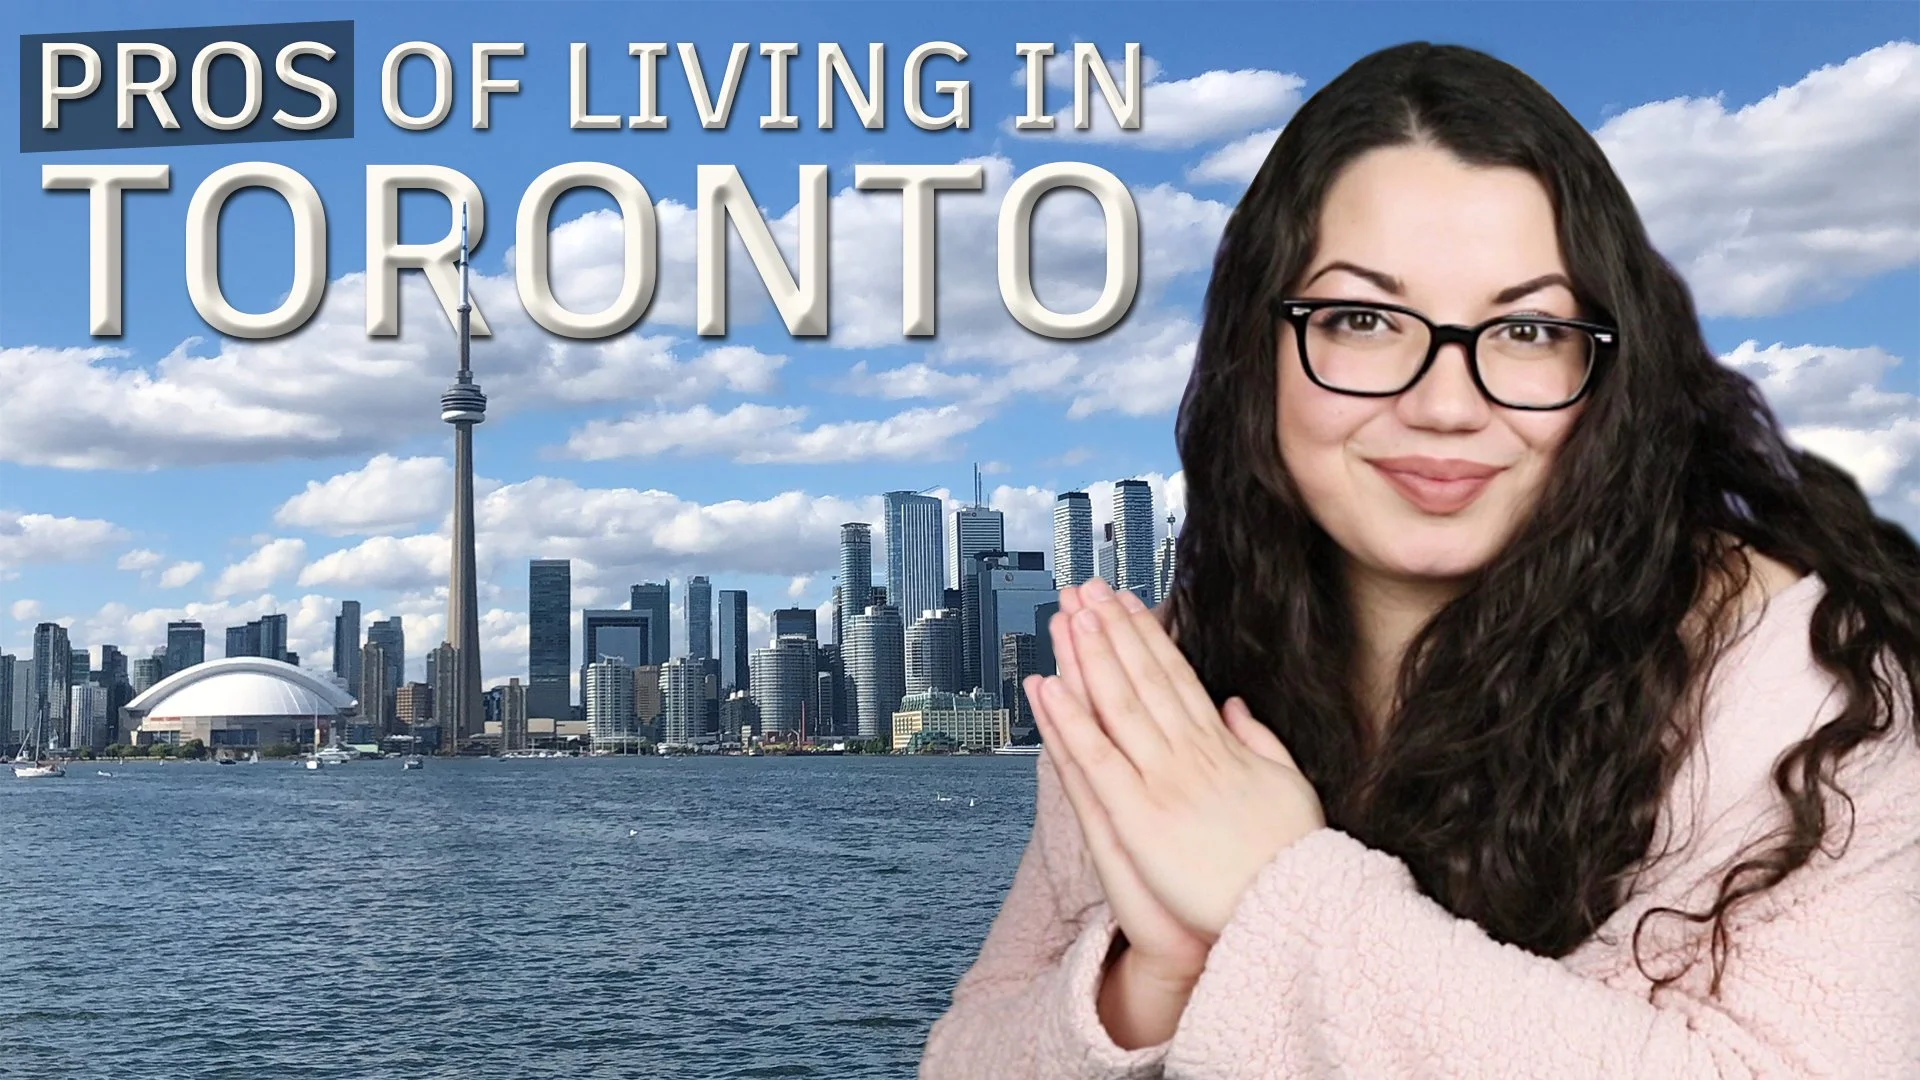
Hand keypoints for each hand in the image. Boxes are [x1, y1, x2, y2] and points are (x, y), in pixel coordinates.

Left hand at [1041, 578, 1326, 941]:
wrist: (1293, 910)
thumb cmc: (1290, 858)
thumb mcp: (1287, 784)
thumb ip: (1258, 739)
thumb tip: (1234, 704)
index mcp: (1221, 745)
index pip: (1176, 676)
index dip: (1147, 636)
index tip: (1126, 602)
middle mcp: (1189, 753)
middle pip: (1142, 677)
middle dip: (1112, 629)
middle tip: (1086, 588)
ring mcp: (1162, 781)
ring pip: (1116, 704)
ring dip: (1089, 656)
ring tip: (1068, 613)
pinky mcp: (1138, 817)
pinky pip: (1095, 760)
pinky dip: (1069, 721)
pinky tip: (1047, 685)